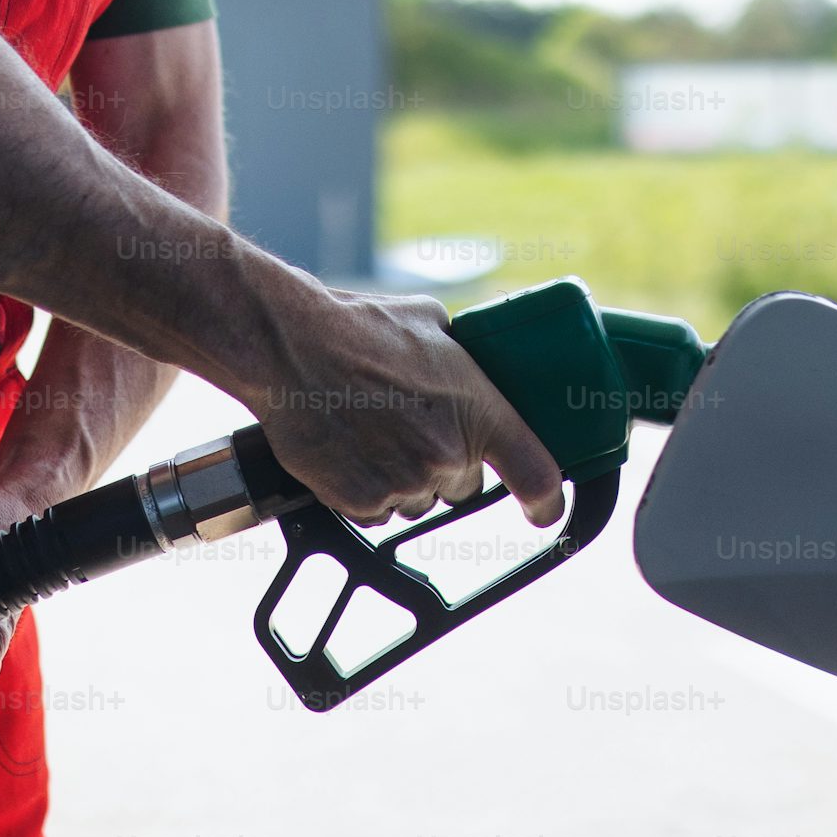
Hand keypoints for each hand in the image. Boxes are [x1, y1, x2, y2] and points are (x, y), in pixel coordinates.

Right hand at [238, 282, 565, 528]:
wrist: (289, 346)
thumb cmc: (359, 326)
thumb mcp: (433, 326)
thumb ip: (464, 360)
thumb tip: (474, 368)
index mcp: (478, 412)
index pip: (536, 474)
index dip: (546, 500)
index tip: (544, 509)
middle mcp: (447, 456)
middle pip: (463, 485)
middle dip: (445, 462)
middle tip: (412, 425)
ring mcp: (403, 484)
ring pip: (418, 499)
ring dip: (404, 477)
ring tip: (371, 430)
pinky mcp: (360, 502)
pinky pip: (377, 511)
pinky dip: (367, 489)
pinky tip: (350, 448)